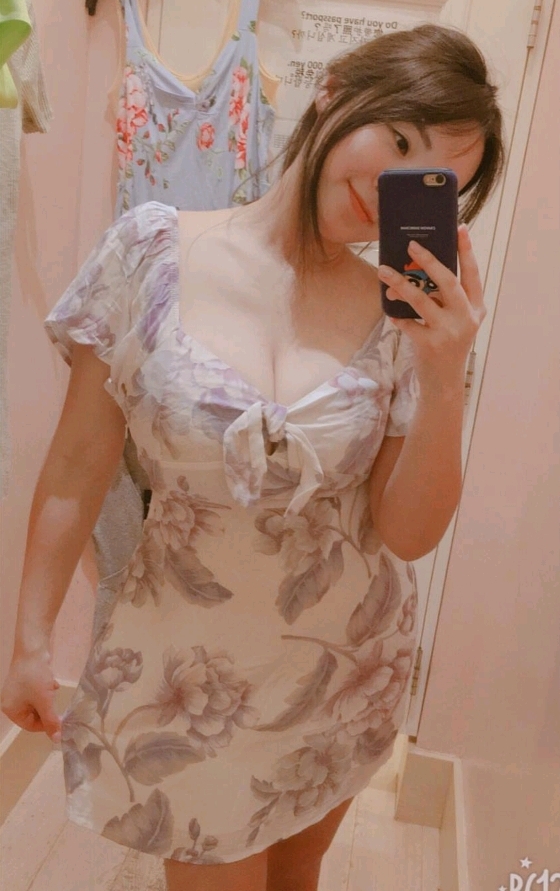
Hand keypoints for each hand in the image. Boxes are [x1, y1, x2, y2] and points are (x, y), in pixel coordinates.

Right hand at [1, 652, 61, 742]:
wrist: (32, 649)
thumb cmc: (35, 678)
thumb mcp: (45, 701)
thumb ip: (51, 721)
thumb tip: (56, 740)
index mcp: (11, 709)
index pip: (30, 726)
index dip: (46, 725)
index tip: (59, 721)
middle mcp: (11, 701)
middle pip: (33, 714)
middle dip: (47, 708)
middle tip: (54, 701)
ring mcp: (17, 690)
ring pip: (37, 702)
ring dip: (48, 697)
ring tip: (51, 688)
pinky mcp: (24, 680)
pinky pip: (37, 691)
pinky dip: (46, 688)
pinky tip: (51, 681)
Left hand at [378, 226, 485, 393]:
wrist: (443, 382)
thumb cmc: (446, 345)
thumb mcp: (455, 321)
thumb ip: (446, 299)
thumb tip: (420, 269)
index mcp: (476, 308)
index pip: (473, 274)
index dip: (467, 251)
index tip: (460, 228)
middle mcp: (466, 318)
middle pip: (448, 281)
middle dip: (429, 260)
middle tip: (411, 245)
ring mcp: (449, 332)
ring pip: (422, 299)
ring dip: (400, 283)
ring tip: (383, 270)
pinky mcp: (430, 344)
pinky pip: (408, 322)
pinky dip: (397, 315)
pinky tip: (389, 309)